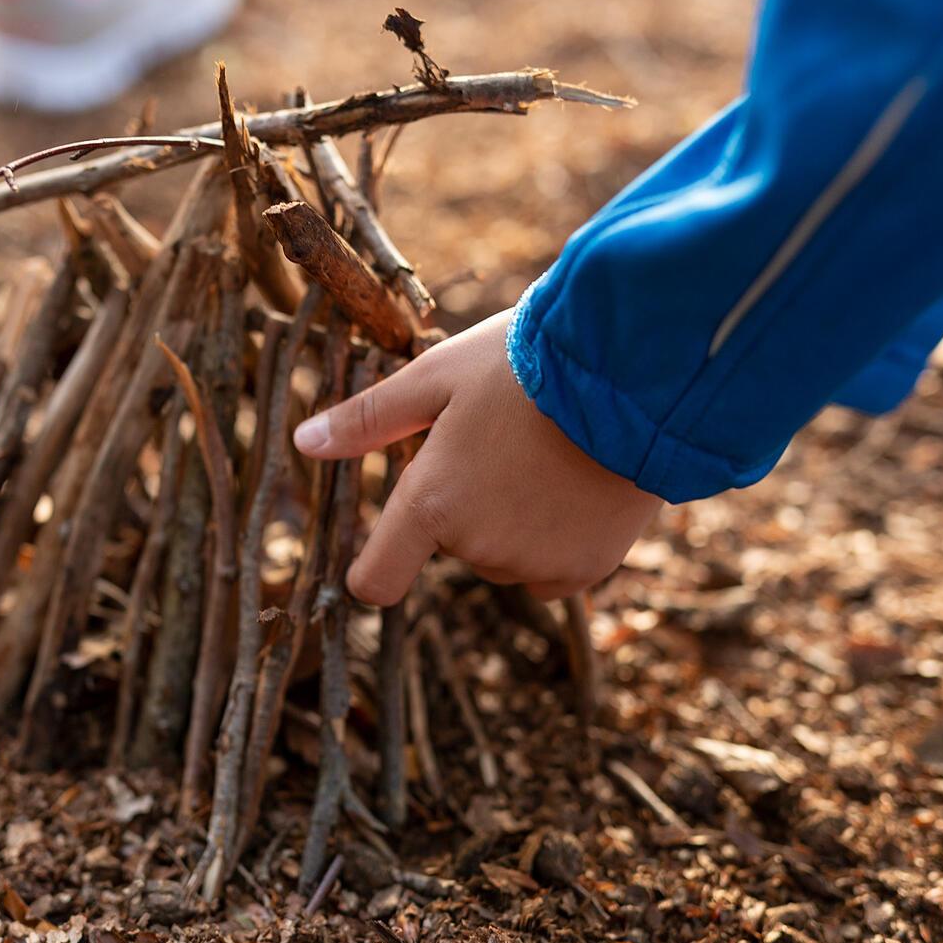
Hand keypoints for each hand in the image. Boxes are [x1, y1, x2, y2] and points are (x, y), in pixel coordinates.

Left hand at [293, 310, 662, 604]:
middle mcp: (478, 548)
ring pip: (502, 558)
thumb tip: (305, 442)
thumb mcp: (436, 377)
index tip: (385, 548)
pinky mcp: (585, 571)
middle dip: (463, 507)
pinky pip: (549, 570)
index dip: (375, 567)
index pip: (376, 580)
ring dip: (511, 523)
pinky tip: (575, 487)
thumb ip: (368, 419)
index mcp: (431, 504)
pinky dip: (554, 540)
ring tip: (545, 457)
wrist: (637, 373)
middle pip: (451, 546)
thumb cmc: (527, 362)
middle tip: (499, 445)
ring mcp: (534, 565)